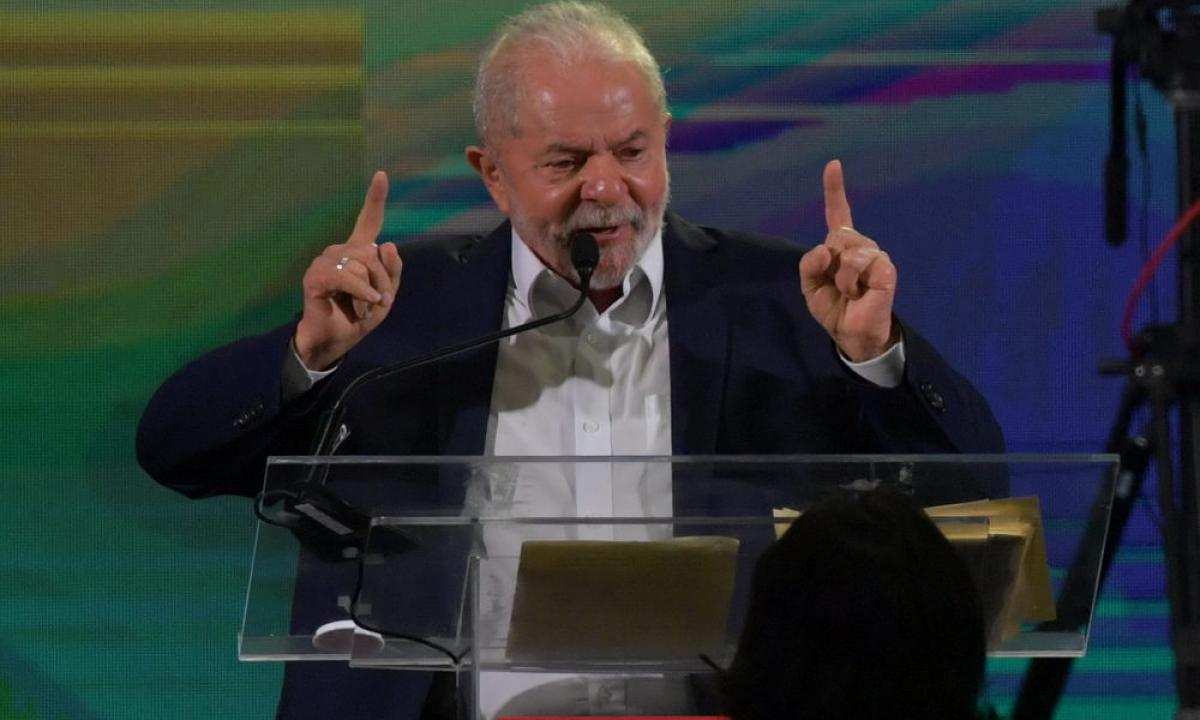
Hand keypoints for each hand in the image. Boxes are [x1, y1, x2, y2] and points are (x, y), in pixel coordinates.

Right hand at [294, 171, 402, 369]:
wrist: (335, 339)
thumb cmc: (358, 316)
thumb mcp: (386, 296)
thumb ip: (393, 272)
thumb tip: (389, 243)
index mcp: (358, 252)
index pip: (368, 221)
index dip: (375, 198)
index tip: (382, 175)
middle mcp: (340, 251)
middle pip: (373, 253)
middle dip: (384, 280)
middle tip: (379, 301)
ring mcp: (325, 261)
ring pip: (362, 265)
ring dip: (372, 290)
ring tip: (365, 306)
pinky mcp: (316, 276)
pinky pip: (347, 276)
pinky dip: (362, 291)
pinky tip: (366, 302)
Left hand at [799, 160, 897, 361]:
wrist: (851, 334)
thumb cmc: (834, 308)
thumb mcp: (811, 286)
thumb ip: (809, 264)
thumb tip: (825, 248)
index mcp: (840, 247)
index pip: (838, 213)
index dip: (835, 189)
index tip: (833, 165)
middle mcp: (860, 245)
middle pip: (835, 236)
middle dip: (828, 264)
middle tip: (837, 286)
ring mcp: (875, 255)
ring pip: (846, 251)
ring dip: (840, 277)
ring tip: (850, 292)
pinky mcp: (885, 268)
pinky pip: (858, 262)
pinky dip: (851, 281)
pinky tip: (860, 293)